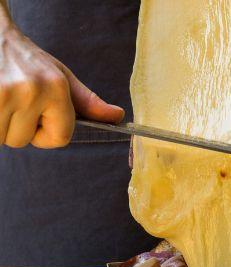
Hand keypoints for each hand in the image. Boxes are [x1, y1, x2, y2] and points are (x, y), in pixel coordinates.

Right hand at [0, 27, 123, 147]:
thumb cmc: (26, 60)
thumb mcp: (60, 76)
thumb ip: (86, 102)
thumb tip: (117, 117)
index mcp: (56, 88)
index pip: (59, 139)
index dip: (46, 136)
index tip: (37, 121)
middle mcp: (31, 92)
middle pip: (24, 140)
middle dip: (18, 127)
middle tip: (15, 101)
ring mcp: (3, 94)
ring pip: (4, 137)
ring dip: (2, 125)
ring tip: (3, 98)